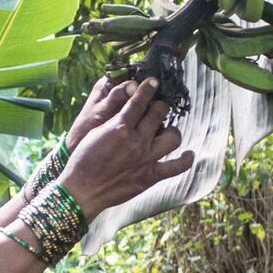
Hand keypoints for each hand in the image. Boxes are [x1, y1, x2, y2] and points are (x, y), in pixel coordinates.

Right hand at [56, 78, 193, 215]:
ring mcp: (146, 159)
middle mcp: (137, 140)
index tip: (153, 82)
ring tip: (167, 130)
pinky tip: (189, 154)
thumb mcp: (96, 132)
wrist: (83, 190)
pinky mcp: (150, 176)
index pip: (140, 100)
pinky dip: (186, 160)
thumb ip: (114, 119)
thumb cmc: (84, 160)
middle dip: (160, 106)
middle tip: (158, 107)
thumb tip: (128, 108)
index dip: (148, 88)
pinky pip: (176, 167)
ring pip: (172, 136)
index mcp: (121, 126)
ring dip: (172, 130)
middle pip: (159, 113)